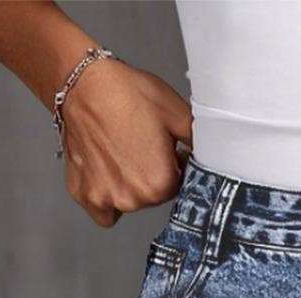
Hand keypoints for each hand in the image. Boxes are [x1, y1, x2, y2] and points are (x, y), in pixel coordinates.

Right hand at [60, 58, 192, 227]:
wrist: (84, 84)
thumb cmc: (128, 94)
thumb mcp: (177, 113)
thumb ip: (200, 144)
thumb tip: (216, 161)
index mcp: (160, 184)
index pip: (177, 186)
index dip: (172, 164)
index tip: (162, 147)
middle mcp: (133, 198)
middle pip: (151, 196)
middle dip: (150, 174)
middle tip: (138, 143)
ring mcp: (106, 199)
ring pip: (128, 202)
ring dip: (128, 185)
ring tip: (120, 150)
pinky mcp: (84, 194)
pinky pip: (103, 210)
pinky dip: (105, 195)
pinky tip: (105, 169)